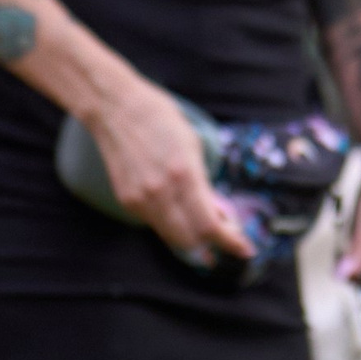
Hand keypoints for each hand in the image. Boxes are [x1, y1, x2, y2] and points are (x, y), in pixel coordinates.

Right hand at [78, 76, 251, 266]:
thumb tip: (218, 214)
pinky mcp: (127, 201)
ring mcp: (140, 200)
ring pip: (171, 237)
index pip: (209, 226)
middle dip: (213, 246)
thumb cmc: (160, 120)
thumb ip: (205, 184)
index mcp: (184, 176)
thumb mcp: (193, 147)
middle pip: (191, 241)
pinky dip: (172, 224)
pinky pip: (155, 224)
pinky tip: (178, 210)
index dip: (230, 242)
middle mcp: (160, 194)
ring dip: (192, 239)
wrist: (116, 110)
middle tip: (227, 240)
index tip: (245, 249)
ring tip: (204, 226)